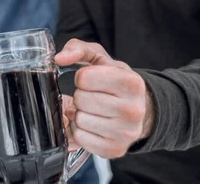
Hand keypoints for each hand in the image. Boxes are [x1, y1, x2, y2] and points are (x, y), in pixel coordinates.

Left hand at [55, 39, 153, 158]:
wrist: (139, 109)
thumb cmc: (114, 81)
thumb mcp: (100, 58)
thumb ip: (78, 49)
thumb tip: (59, 58)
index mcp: (131, 82)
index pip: (84, 78)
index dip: (83, 78)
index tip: (92, 81)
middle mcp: (133, 110)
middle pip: (81, 99)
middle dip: (81, 96)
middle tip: (93, 96)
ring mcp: (125, 133)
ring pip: (79, 120)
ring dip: (80, 113)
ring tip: (94, 110)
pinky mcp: (114, 150)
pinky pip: (80, 137)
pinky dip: (81, 130)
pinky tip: (93, 124)